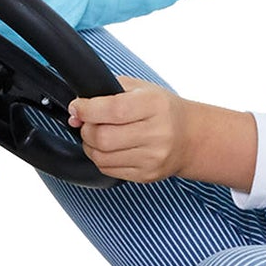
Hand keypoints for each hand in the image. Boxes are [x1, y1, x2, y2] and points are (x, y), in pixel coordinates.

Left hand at [68, 77, 192, 182]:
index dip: (87, 109)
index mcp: (154, 105)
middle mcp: (157, 133)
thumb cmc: (162, 110)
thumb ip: (106, 92)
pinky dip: (101, 159)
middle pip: (103, 137)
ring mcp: (152, 157)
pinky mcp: (146, 175)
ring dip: (90, 146)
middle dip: (86, 129)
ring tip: (97, 136)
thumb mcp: (140, 89)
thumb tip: (75, 112)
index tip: (77, 107)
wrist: (190, 137)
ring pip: (101, 157)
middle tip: (88, 123)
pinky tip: (109, 149)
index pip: (112, 109)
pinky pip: (108, 170)